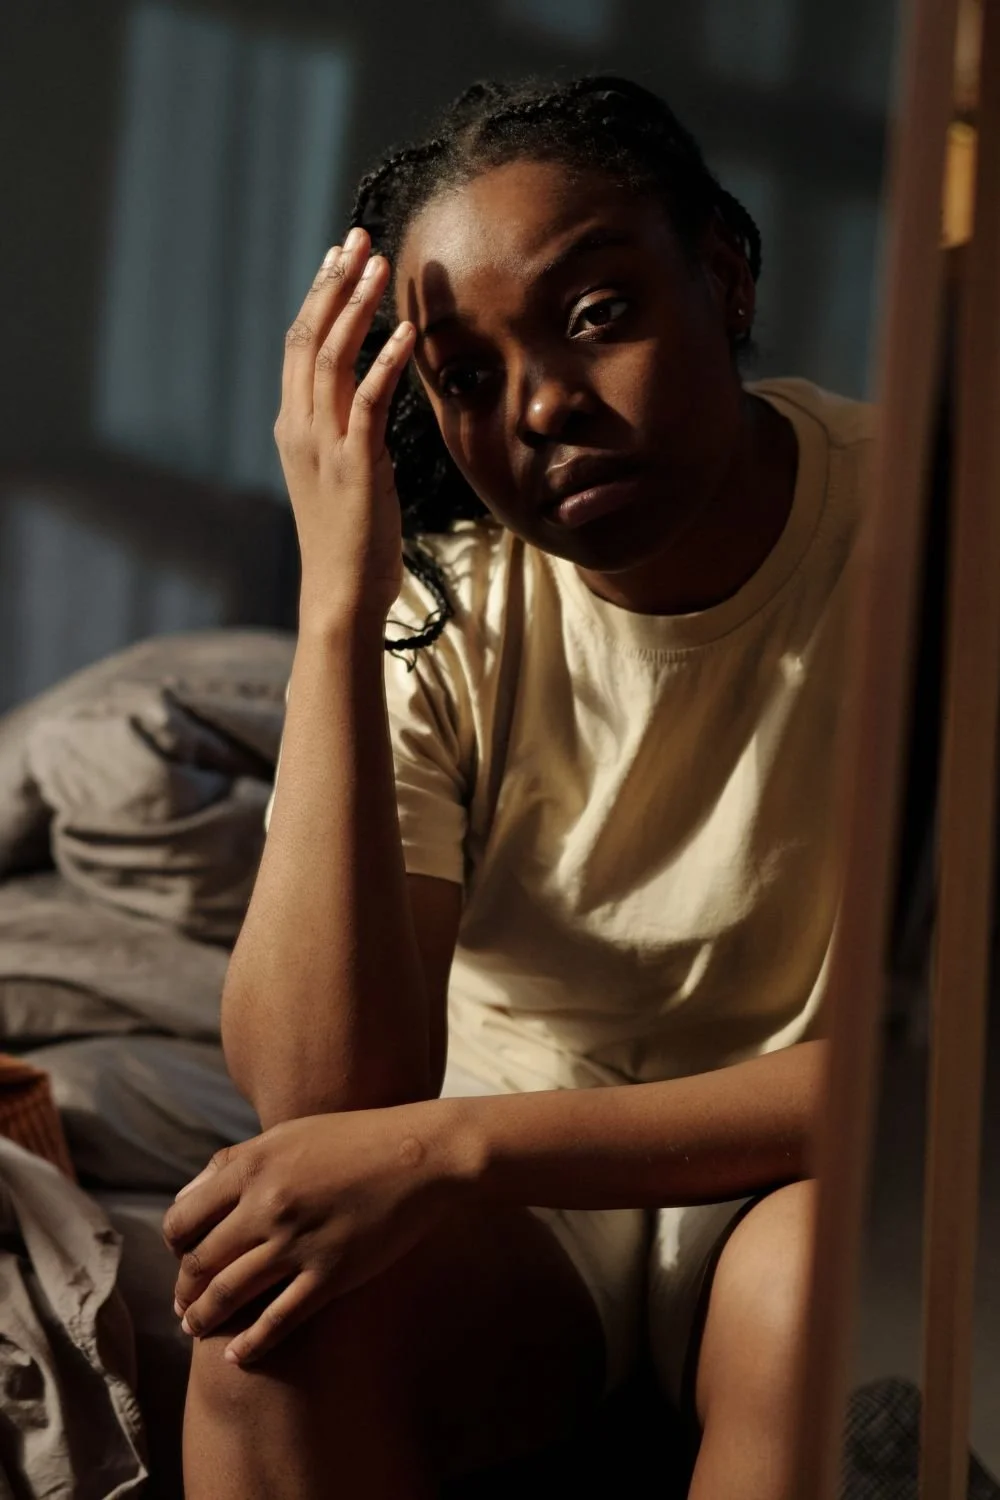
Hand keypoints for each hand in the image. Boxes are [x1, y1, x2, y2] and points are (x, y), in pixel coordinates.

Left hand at [162, 1099, 465, 1364]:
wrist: (420, 1155)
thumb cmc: (353, 1139)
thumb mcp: (287, 1135)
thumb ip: (234, 1164)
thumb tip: (187, 1198)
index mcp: (253, 1167)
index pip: (183, 1219)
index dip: (175, 1245)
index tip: (182, 1257)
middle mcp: (267, 1206)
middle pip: (199, 1262)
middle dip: (183, 1290)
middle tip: (183, 1305)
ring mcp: (298, 1243)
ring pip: (228, 1294)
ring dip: (203, 1319)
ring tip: (196, 1330)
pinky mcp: (331, 1274)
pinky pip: (277, 1320)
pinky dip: (251, 1344)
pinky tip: (238, 1356)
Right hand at [275, 226, 415, 628]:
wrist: (340, 592)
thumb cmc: (346, 541)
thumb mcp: (336, 477)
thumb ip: (343, 434)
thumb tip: (363, 404)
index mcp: (293, 427)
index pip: (300, 347)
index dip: (319, 297)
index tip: (339, 258)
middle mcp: (300, 427)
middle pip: (310, 337)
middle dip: (333, 283)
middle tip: (355, 238)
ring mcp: (324, 444)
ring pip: (333, 358)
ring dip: (357, 306)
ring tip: (379, 264)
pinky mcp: (355, 463)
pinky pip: (369, 399)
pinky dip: (386, 361)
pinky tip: (405, 331)